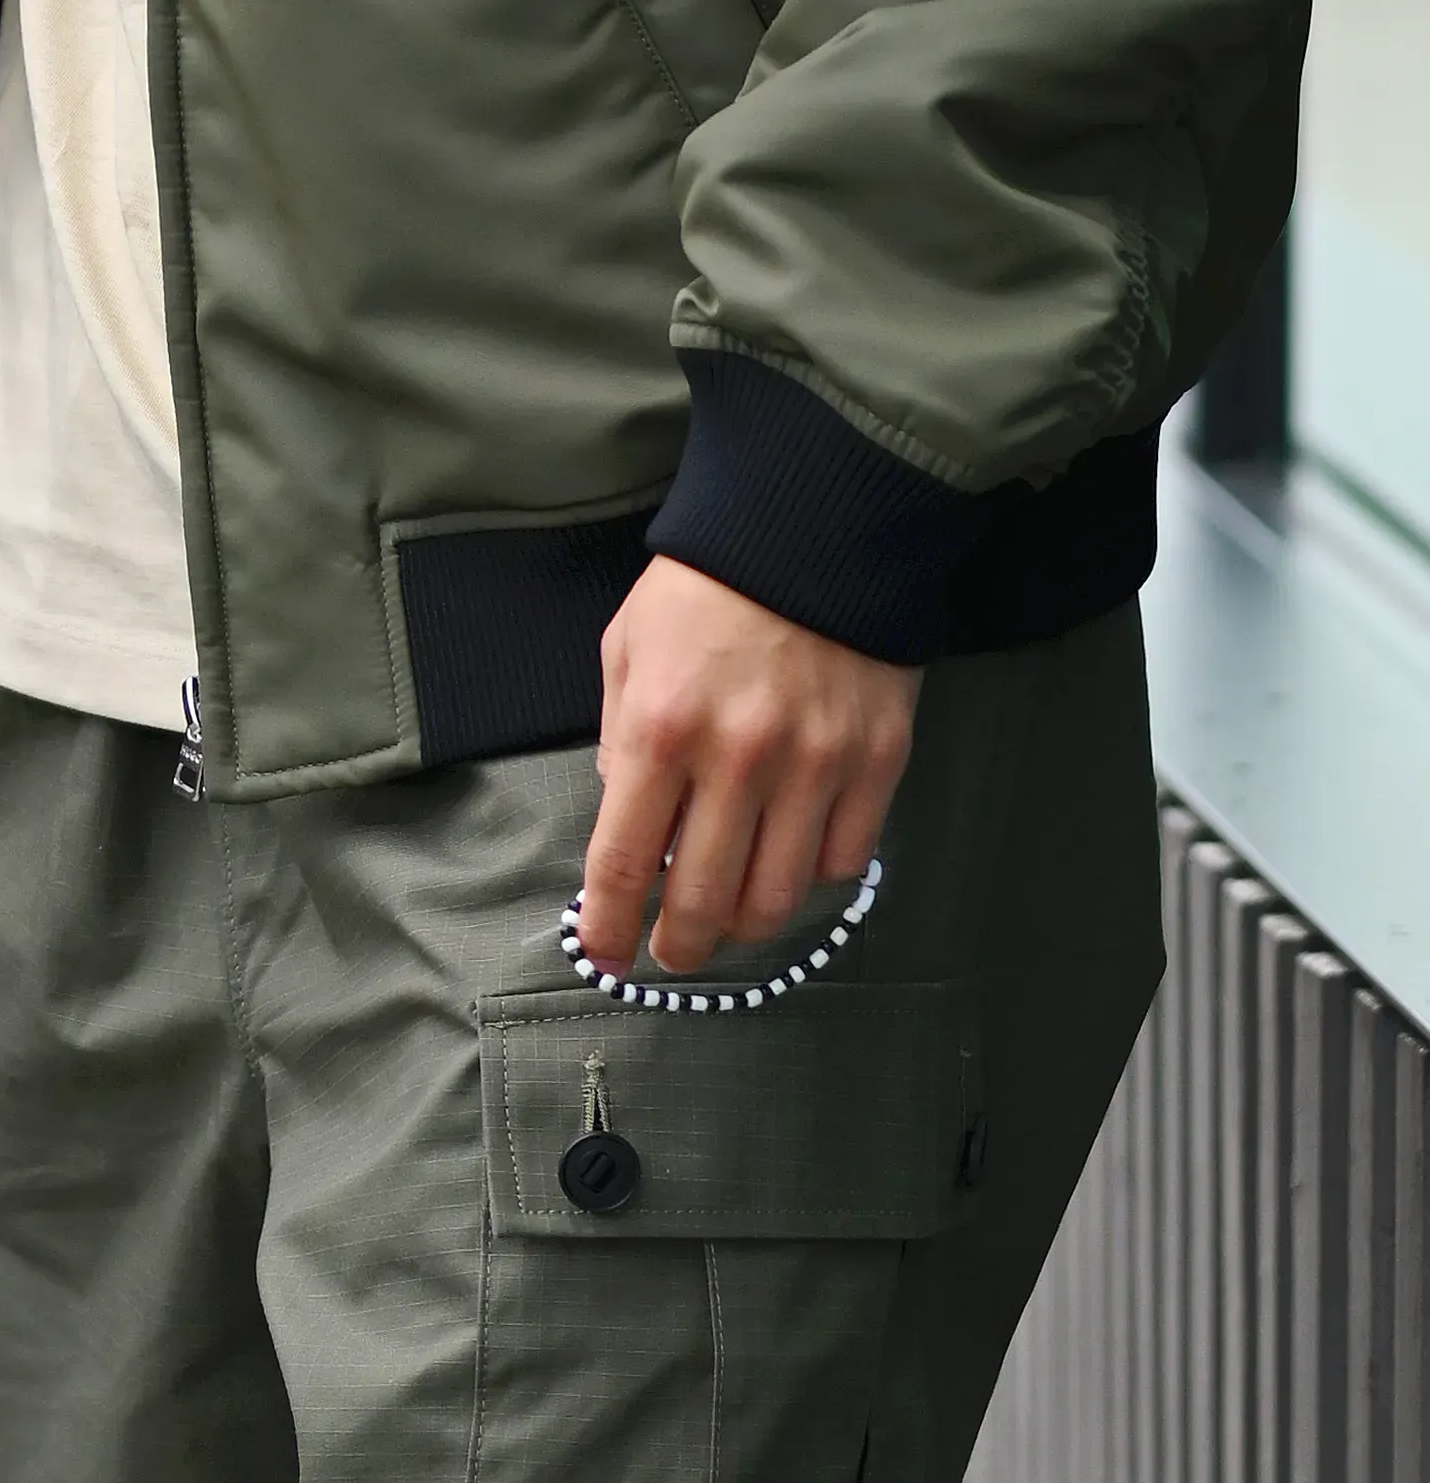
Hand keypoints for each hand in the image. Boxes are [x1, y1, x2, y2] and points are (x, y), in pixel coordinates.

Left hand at [576, 556, 913, 978]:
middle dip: (680, 944)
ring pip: (776, 897)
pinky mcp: (876, 763)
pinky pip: (842, 860)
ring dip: (744, 925)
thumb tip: (627, 816)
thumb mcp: (627, 646)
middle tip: (672, 953)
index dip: (611, 925)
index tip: (605, 954)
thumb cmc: (705, 587)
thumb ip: (618, 737)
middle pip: (704, 900)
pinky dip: (810, 877)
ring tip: (728, 918)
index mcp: (659, 729)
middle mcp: (736, 760)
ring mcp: (814, 767)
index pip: (625, 862)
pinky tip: (789, 861)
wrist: (815, 528)